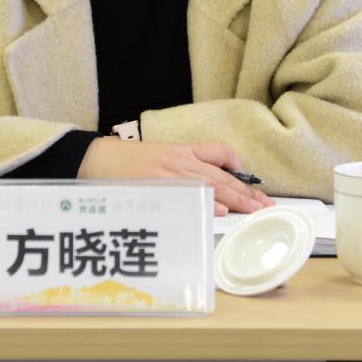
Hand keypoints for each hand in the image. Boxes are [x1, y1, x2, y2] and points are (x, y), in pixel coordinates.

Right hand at [78, 138, 274, 216]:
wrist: (96, 159)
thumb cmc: (126, 161)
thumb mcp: (159, 157)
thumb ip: (183, 169)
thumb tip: (210, 194)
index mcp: (181, 151)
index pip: (220, 153)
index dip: (241, 170)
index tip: (254, 186)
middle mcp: (181, 161)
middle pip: (223, 175)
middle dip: (247, 193)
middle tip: (265, 206)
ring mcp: (171, 175)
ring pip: (212, 185)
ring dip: (236, 200)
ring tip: (254, 211)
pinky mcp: (160, 187)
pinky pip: (190, 195)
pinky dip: (206, 203)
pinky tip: (219, 211)